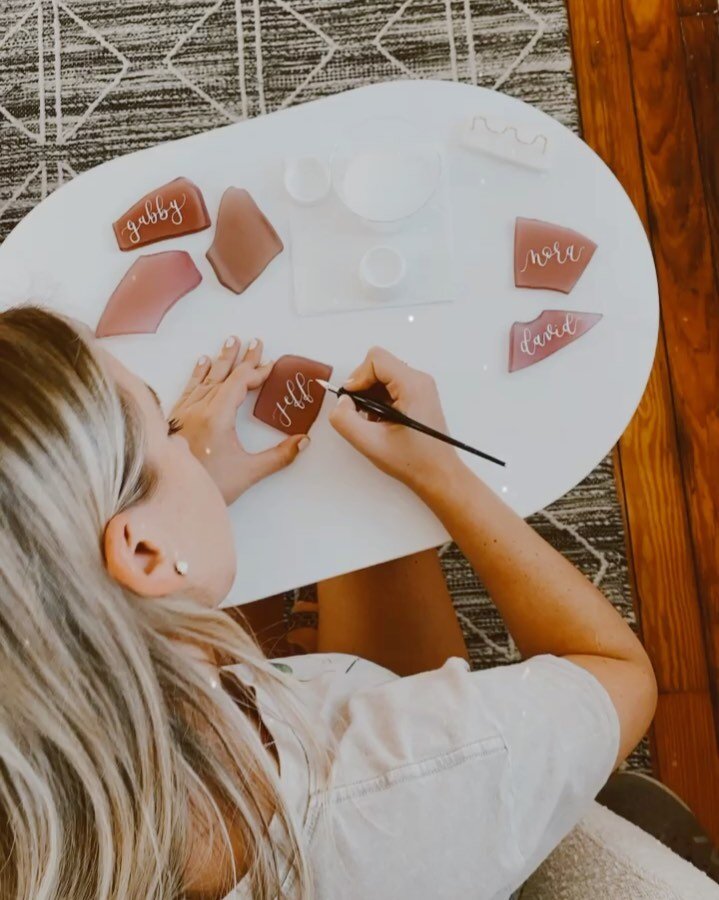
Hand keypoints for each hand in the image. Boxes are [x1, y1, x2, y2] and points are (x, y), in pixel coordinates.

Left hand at [170, 336, 307, 504]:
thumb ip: (279, 456)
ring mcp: (185, 412)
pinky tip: (202, 363)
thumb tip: (303, 442)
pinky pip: (190, 387)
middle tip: (254, 341)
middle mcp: (198, 409)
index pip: (240, 383)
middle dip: (241, 358)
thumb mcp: (248, 472)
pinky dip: (199, 373)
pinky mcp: (176, 419)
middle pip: (224, 374)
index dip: (257, 371)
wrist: (170, 498)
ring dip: (221, 360)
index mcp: (217, 416)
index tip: (270, 365)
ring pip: (206, 378)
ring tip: (230, 343)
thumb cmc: (207, 485)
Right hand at [328, 346, 460, 493]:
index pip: (375, 360)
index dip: (357, 378)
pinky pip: (391, 386)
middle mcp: (419, 380)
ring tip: (372, 421)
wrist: (438, 474)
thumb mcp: (369, 442)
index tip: (351, 401)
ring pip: (383, 375)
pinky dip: (379, 400)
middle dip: (362, 387)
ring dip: (370, 395)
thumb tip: (342, 401)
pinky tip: (380, 421)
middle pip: (379, 365)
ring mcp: (421, 387)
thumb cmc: (412, 461)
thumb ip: (344, 419)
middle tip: (359, 413)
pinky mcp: (418, 396)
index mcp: (412, 385)